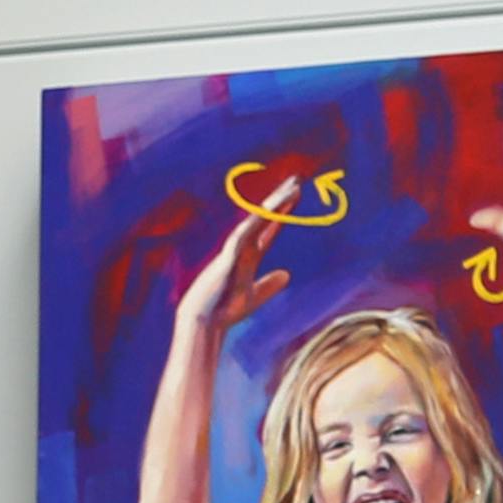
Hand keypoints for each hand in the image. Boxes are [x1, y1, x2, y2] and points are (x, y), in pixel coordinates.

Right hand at [175, 177, 296, 332]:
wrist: (205, 322)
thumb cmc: (225, 311)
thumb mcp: (254, 296)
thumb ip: (269, 285)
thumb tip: (287, 275)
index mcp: (248, 256)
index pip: (269, 229)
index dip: (283, 213)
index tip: (296, 197)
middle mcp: (242, 247)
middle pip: (265, 218)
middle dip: (280, 200)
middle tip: (296, 181)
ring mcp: (235, 249)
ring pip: (258, 219)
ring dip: (275, 203)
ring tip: (292, 188)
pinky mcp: (229, 255)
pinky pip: (247, 232)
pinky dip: (259, 219)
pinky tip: (272, 208)